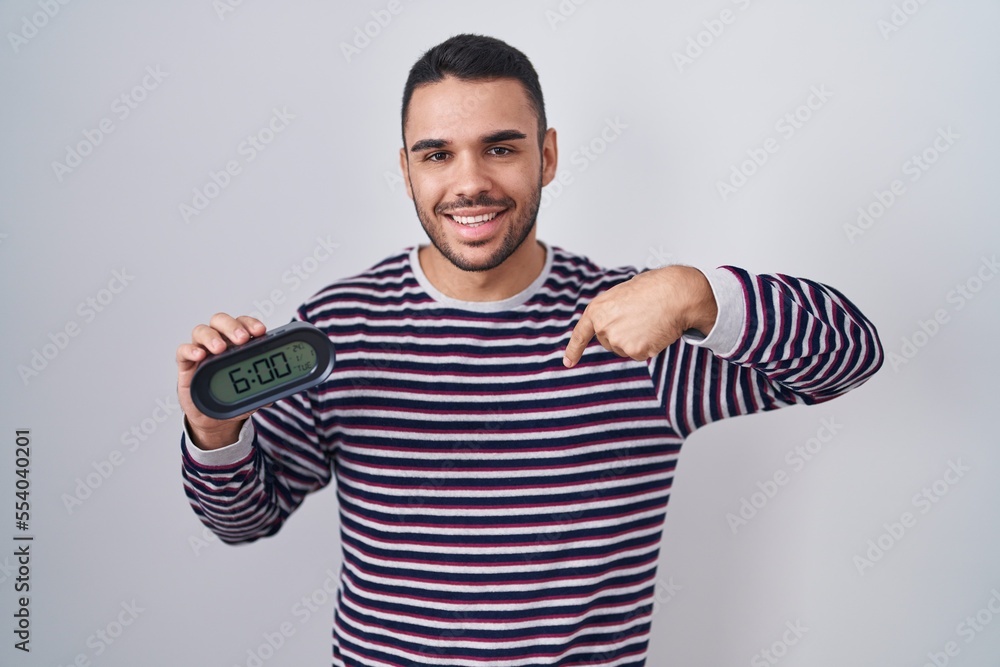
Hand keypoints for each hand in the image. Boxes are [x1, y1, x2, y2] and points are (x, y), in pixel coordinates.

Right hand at [176, 313, 266, 449]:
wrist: (213, 418)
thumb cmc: (233, 398)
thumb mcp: (253, 394)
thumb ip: (265, 389)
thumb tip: (280, 389)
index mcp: (238, 345)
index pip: (243, 324)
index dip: (251, 323)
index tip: (261, 331)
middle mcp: (220, 343)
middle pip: (222, 321)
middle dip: (233, 326)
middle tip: (242, 338)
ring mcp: (202, 352)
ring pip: (202, 331)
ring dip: (212, 336)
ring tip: (220, 348)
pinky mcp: (186, 365)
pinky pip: (183, 351)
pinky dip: (190, 350)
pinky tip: (199, 355)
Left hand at [562, 265, 716, 367]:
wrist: (675, 294)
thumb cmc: (653, 289)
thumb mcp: (621, 294)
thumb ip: (609, 311)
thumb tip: (610, 326)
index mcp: (597, 310)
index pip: (581, 334)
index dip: (573, 350)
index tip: (568, 362)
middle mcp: (603, 327)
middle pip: (608, 342)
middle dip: (621, 334)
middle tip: (639, 317)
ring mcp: (618, 341)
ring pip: (624, 349)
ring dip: (635, 340)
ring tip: (648, 321)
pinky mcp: (634, 351)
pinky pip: (639, 354)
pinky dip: (648, 346)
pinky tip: (655, 330)